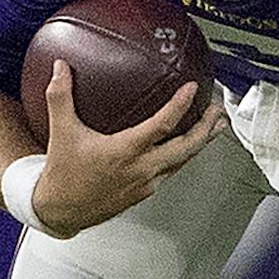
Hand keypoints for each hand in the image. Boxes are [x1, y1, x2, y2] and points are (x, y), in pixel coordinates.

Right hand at [32, 61, 225, 236]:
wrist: (60, 210)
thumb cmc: (62, 175)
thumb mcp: (61, 132)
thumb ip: (60, 97)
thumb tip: (60, 68)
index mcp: (125, 151)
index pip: (162, 126)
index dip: (180, 106)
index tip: (192, 88)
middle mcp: (142, 168)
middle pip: (187, 147)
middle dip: (207, 127)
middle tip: (218, 110)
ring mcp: (147, 183)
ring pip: (184, 161)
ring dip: (201, 142)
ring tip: (214, 126)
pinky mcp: (146, 192)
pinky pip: (172, 171)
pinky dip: (184, 156)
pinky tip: (187, 147)